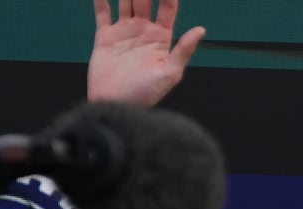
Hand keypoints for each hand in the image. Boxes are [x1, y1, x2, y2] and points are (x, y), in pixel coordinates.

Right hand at [88, 0, 205, 106]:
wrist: (116, 104)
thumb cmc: (145, 94)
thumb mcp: (170, 73)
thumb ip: (184, 50)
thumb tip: (201, 30)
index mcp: (160, 38)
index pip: (167, 9)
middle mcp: (143, 32)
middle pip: (145, 1)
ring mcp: (124, 33)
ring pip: (126, 2)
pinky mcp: (105, 37)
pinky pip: (103, 13)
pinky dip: (101, 1)